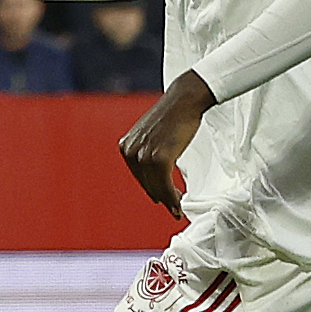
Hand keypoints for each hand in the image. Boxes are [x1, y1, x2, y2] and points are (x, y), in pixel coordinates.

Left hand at [117, 71, 213, 218]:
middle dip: (161, 197)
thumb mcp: (150, 134)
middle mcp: (131, 151)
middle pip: (146, 184)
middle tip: (173, 210)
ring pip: (156, 187)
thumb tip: (153, 172)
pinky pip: (165, 185)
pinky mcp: (160, 158)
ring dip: (169, 202)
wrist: (184, 100)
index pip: (139, 176)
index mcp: (125, 146)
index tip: (162, 199)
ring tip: (177, 211)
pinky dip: (172, 198)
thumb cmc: (172, 115)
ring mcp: (144, 155)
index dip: (152, 189)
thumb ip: (147, 150)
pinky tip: (178, 205)